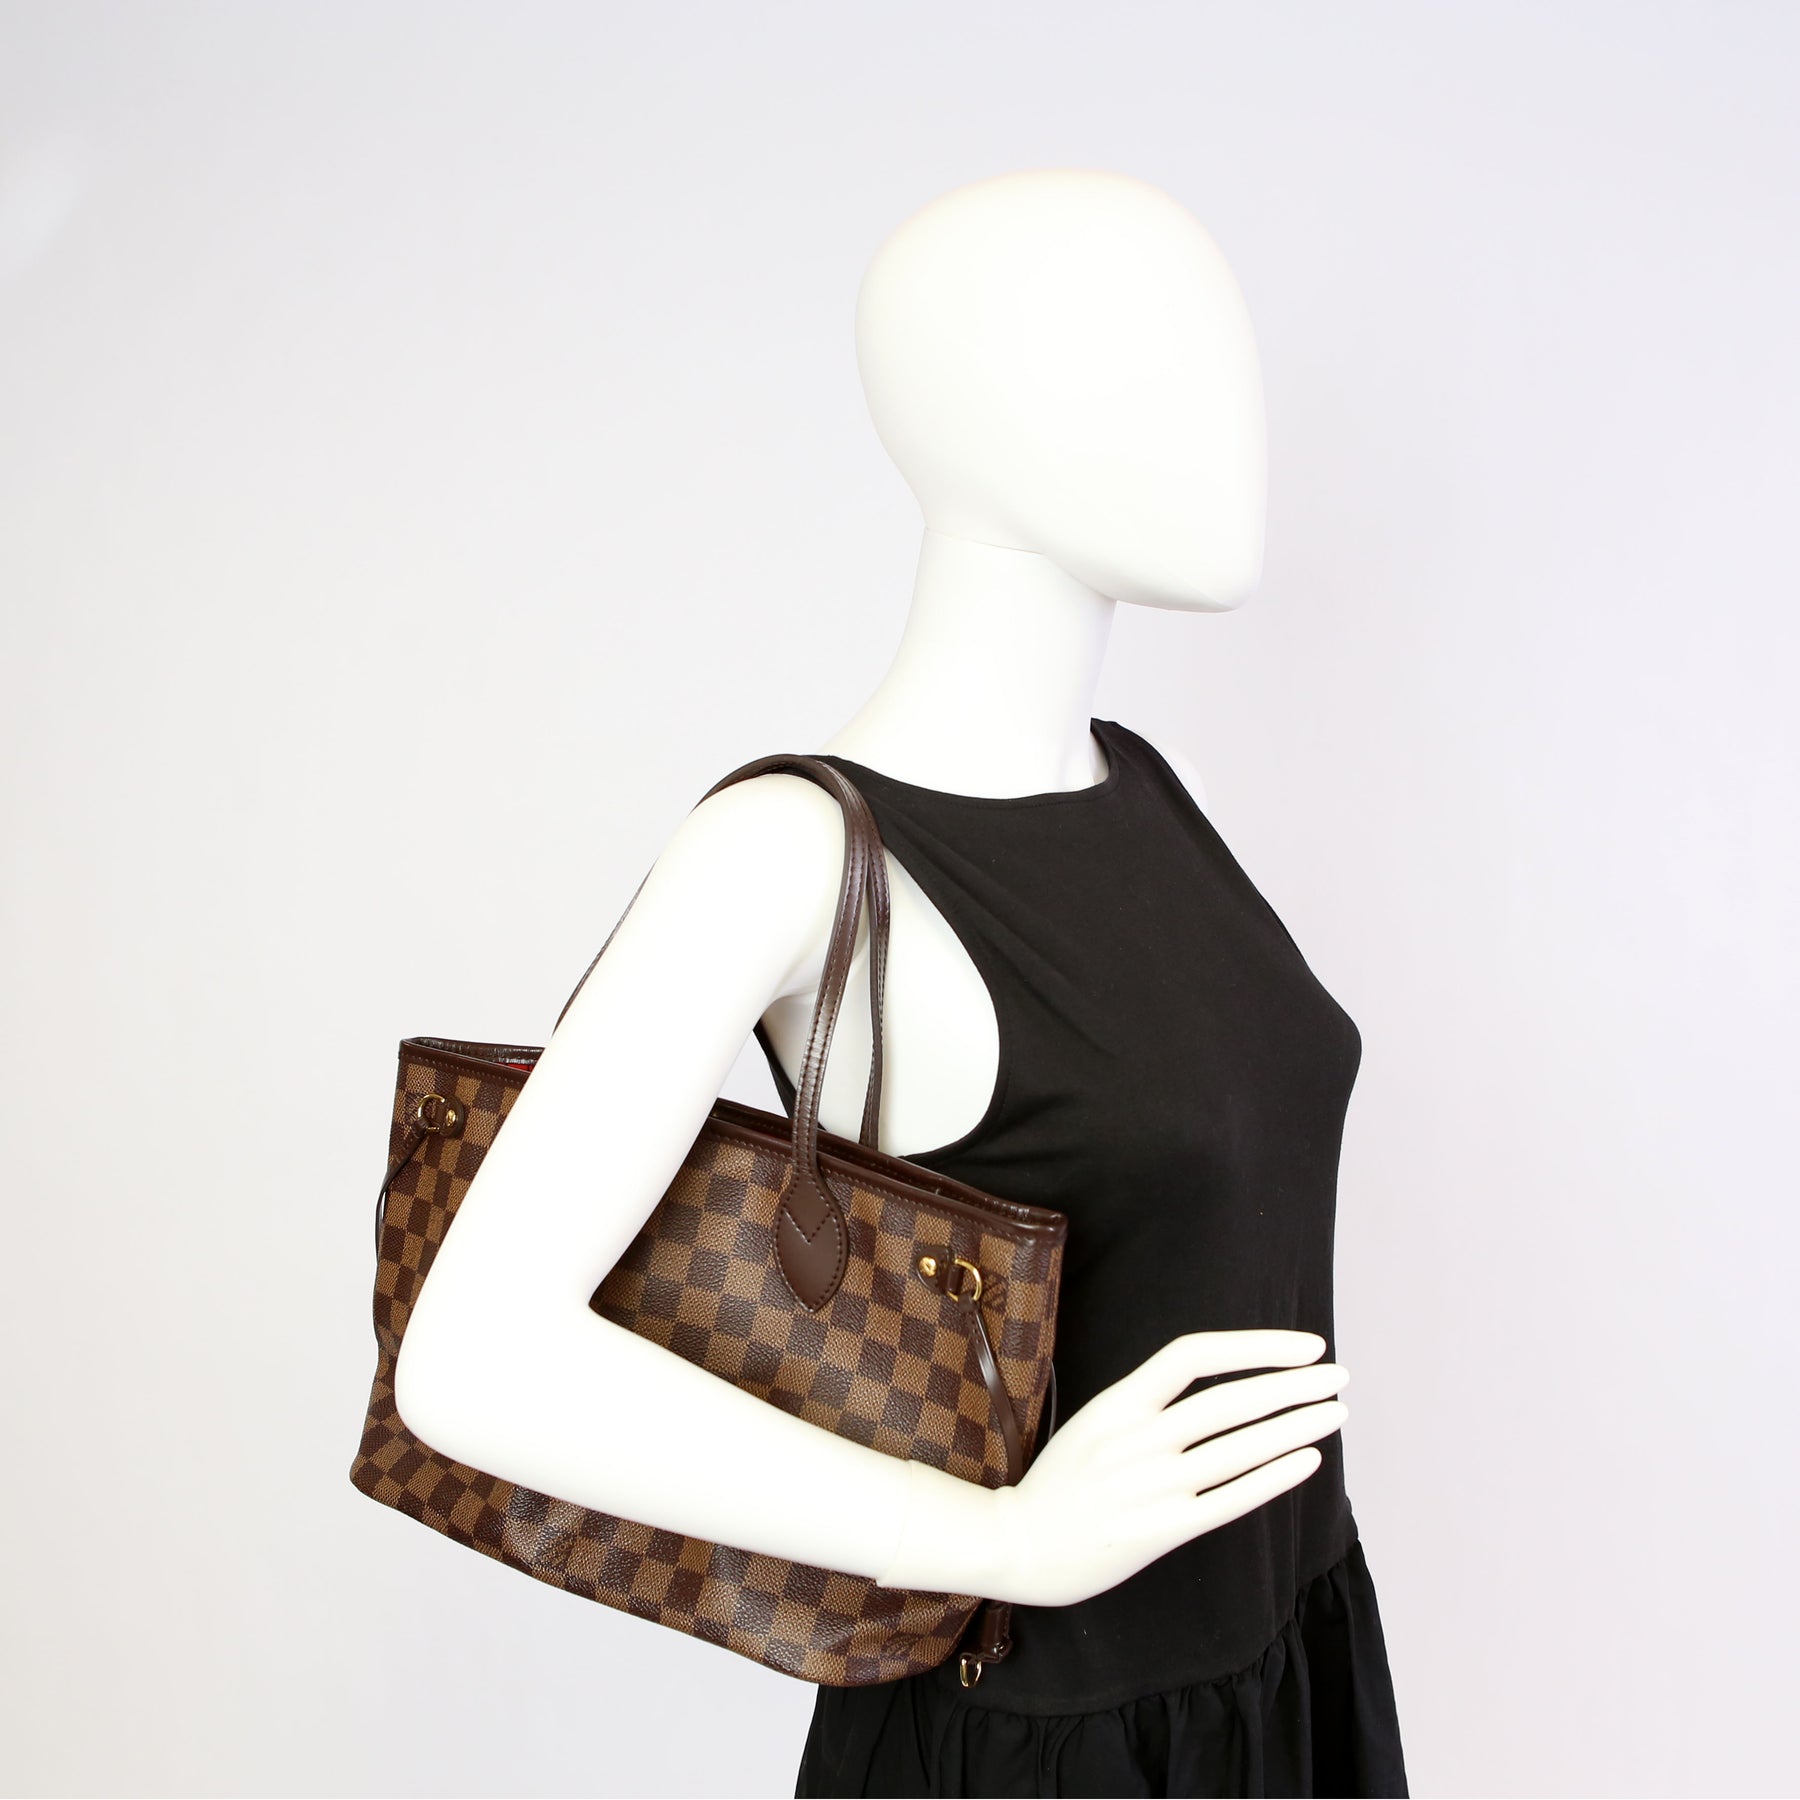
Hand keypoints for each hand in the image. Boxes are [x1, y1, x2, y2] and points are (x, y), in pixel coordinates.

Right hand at [983, 1329, 1347, 1606]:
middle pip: (1228, 1400)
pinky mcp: (1161, 1530)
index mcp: (1117, 1402)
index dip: (1254, 1345)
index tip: (1303, 1346)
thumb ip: (1146, 1404)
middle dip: (1293, 1384)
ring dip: (1295, 1426)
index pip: (1192, 1354)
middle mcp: (1136, 1439)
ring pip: (1238, 1448)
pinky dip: (1273, 1476)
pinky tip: (1308, 1460)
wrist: (1017, 1544)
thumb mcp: (1094, 1423)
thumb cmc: (1061, 1483)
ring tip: (1335, 1412)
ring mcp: (1150, 1485)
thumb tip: (1219, 1385)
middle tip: (1338, 1375)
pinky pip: (1230, 1498)